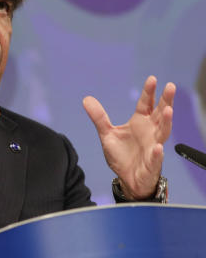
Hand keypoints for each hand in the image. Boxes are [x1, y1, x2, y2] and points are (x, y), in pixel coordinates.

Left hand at [83, 76, 174, 199]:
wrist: (126, 178)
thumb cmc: (122, 155)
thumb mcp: (107, 134)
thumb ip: (99, 117)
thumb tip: (86, 99)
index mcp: (139, 122)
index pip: (145, 104)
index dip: (149, 92)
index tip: (152, 79)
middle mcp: (150, 131)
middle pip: (160, 113)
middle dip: (166, 101)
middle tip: (170, 87)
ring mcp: (153, 146)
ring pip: (163, 132)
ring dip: (166, 121)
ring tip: (168, 111)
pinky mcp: (152, 163)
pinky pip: (156, 157)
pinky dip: (157, 153)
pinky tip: (158, 148)